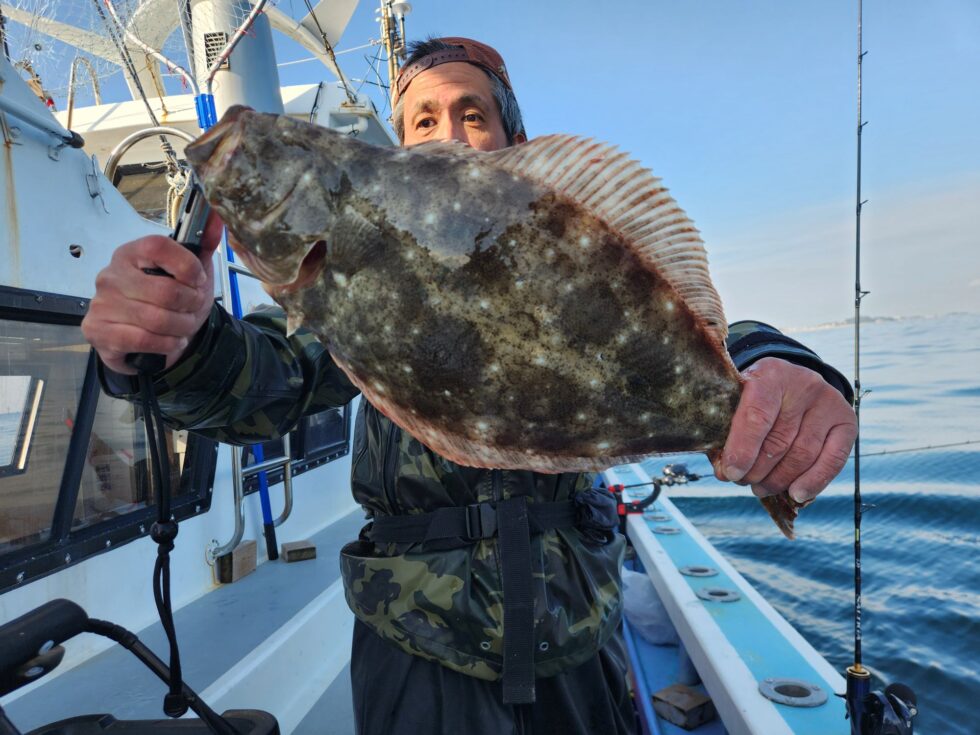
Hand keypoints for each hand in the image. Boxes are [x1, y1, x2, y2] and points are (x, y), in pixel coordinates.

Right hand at [81, 212, 223, 374]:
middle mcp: (112, 275)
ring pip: (157, 319)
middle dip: (190, 305)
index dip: (187, 266)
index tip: (197, 280)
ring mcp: (101, 303)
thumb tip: (216, 220)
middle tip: (192, 310)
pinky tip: (170, 341)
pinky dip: (166, 344)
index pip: (158, 246)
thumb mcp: (191, 275)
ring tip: (183, 327)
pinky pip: (143, 339)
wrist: (149, 343)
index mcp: (131, 254)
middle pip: (166, 291)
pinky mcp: (97, 330)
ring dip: (181, 327)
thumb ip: (202, 247)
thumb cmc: (169, 304)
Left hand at [711, 357, 856, 503]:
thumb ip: (728, 434)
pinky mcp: (846, 421)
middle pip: (779, 441)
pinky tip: (796, 494)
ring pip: (802, 455)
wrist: (791, 381)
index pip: (757, 416)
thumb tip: (726, 473)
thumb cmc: (756, 397)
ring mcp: (828, 402)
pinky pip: (832, 460)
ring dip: (779, 480)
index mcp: (770, 375)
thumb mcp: (738, 402)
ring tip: (760, 488)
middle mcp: (803, 385)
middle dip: (757, 470)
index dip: (742, 450)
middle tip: (742, 482)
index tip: (730, 473)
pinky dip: (813, 482)